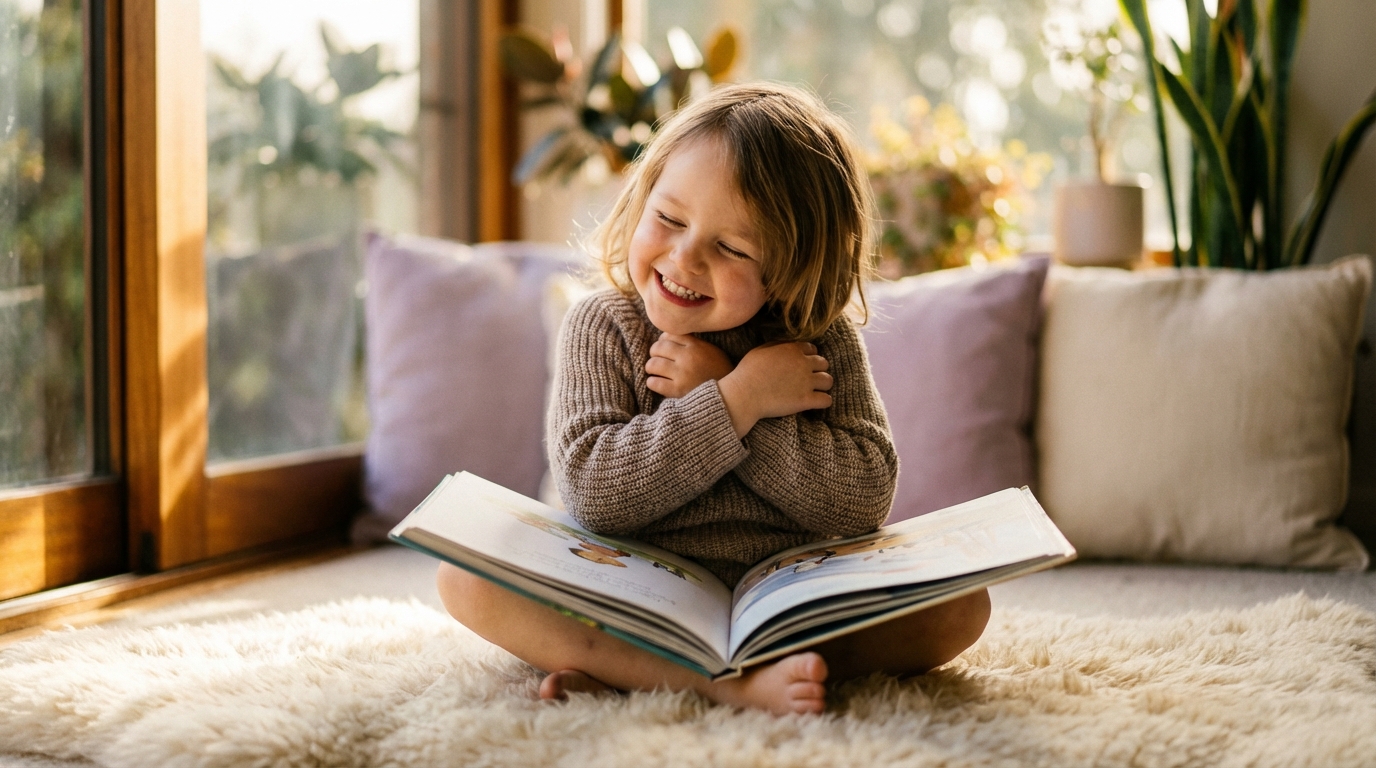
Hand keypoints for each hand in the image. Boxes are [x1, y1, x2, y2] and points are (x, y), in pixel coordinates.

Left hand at [645, 333, 734, 398]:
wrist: (729, 397)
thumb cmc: (720, 373)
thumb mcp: (712, 352)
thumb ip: (694, 343)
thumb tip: (668, 338)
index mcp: (696, 346)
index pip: (669, 335)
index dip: (662, 341)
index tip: (663, 348)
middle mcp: (688, 357)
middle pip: (658, 348)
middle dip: (654, 353)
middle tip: (656, 360)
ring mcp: (682, 374)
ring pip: (653, 365)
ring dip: (651, 368)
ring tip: (654, 372)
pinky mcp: (677, 391)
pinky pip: (654, 383)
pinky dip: (652, 382)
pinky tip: (656, 383)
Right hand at [718, 341, 832, 436]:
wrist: (744, 395)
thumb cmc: (747, 372)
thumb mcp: (760, 350)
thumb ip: (778, 346)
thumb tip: (786, 346)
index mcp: (792, 350)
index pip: (812, 349)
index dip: (808, 357)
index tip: (803, 365)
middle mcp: (803, 364)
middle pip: (824, 363)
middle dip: (818, 370)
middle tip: (809, 378)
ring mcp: (806, 382)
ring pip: (828, 381)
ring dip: (823, 385)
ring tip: (816, 390)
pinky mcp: (806, 400)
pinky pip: (826, 400)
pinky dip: (824, 401)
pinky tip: (816, 403)